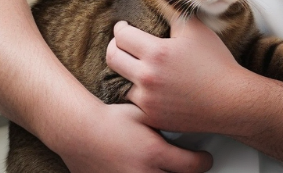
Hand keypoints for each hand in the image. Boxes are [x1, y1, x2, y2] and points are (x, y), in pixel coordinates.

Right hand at [56, 101, 212, 172]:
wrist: (78, 131)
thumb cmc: (109, 118)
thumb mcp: (144, 114)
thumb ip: (167, 119)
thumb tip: (186, 117)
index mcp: (155, 153)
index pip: (194, 166)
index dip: (203, 161)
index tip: (204, 158)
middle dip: (185, 171)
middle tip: (185, 163)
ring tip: (164, 166)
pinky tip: (145, 168)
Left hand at [106, 17, 253, 133]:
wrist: (231, 100)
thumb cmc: (216, 63)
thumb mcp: (195, 30)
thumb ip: (173, 11)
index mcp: (156, 53)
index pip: (121, 36)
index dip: (121, 28)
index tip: (125, 27)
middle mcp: (147, 78)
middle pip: (112, 58)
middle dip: (115, 47)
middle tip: (124, 44)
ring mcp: (147, 100)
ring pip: (121, 81)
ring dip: (128, 72)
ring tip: (139, 66)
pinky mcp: (151, 118)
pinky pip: (133, 103)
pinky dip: (139, 93)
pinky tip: (150, 87)